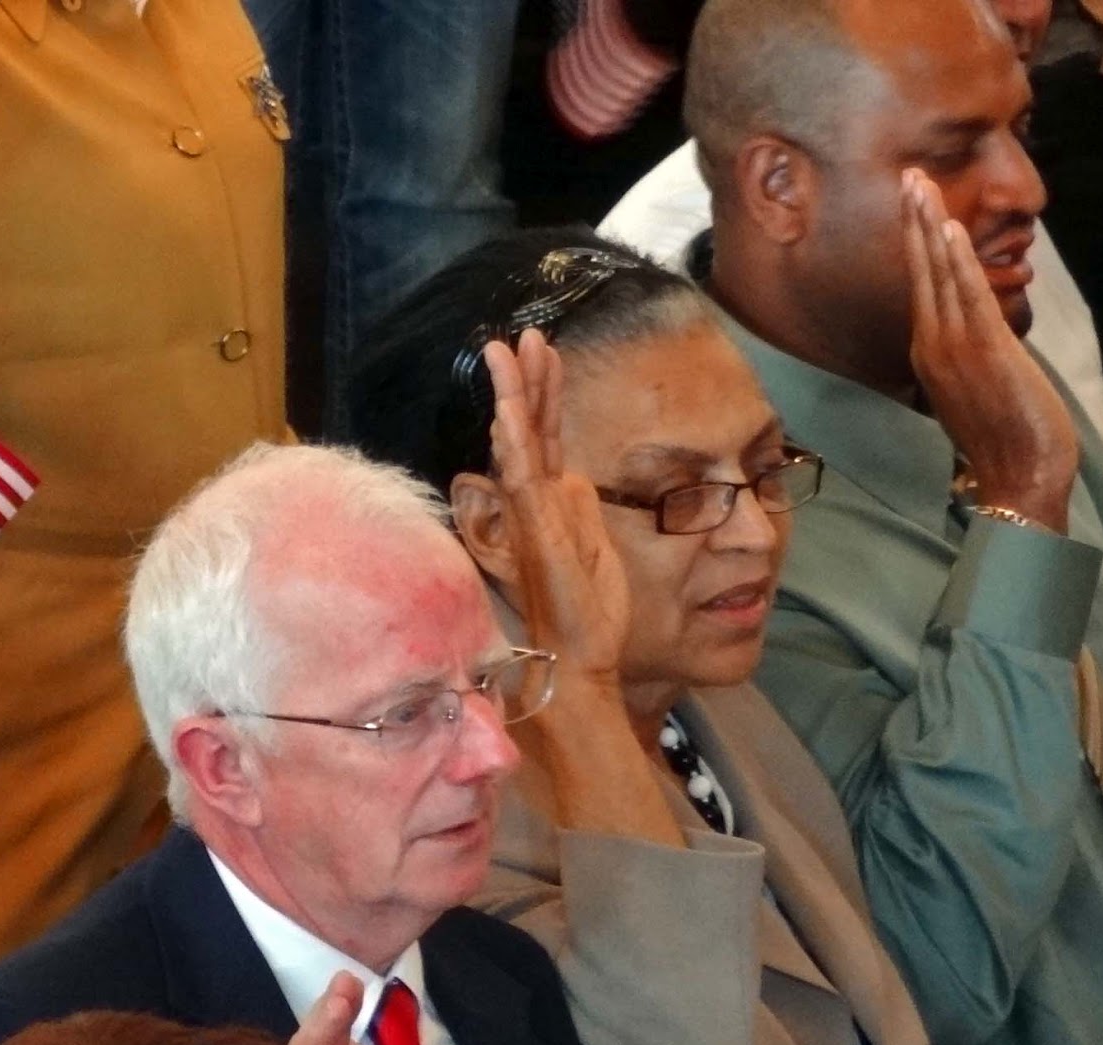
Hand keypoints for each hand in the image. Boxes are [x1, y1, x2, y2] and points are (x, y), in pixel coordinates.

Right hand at [482, 328, 631, 676]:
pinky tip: (506, 411)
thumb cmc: (587, 610)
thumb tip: (577, 480)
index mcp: (554, 500)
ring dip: (512, 396)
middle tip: (523, 334)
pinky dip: (512, 443)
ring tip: (507, 351)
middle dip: (527, 379)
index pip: (545, 434)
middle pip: (530, 427)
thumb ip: (583, 508)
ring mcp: (531, 514)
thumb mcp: (596, 544)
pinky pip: (521, 479)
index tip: (544, 351)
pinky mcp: (534, 531)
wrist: (579, 653)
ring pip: (518, 443)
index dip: (544, 392)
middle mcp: (536, 501)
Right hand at [901, 167, 1076, 529]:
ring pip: (937, 276)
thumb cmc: (1002, 440)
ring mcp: (954, 348)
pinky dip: (955, 260)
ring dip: (927, 227)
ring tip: (919, 187)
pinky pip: (966, 294)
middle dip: (912, 223)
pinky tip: (946, 229)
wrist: (1016, 475)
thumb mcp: (976, 391)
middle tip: (906, 178)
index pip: (921, 288)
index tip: (910, 207)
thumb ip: (967, 358)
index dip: (914, 245)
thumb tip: (975, 339)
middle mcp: (933, 347)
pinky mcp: (983, 349)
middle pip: (920, 273)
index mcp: (930, 354)